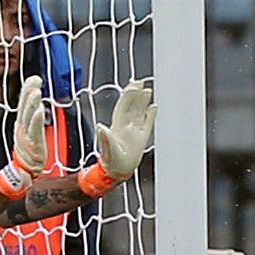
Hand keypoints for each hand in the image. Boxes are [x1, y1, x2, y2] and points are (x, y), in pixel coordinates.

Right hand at [12, 74, 49, 174]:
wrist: (25, 172)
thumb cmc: (29, 151)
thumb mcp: (30, 131)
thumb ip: (34, 116)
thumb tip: (38, 103)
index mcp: (21, 124)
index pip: (24, 104)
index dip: (28, 90)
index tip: (34, 78)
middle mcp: (21, 128)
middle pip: (24, 107)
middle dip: (28, 92)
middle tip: (34, 80)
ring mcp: (25, 136)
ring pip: (28, 117)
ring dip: (31, 103)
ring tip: (36, 92)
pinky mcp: (32, 145)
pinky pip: (34, 131)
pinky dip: (35, 120)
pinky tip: (39, 111)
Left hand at [79, 79, 157, 196]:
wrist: (117, 172)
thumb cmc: (111, 162)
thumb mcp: (108, 150)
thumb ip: (105, 138)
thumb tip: (101, 127)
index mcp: (117, 126)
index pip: (124, 106)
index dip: (128, 96)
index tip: (134, 86)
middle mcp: (125, 125)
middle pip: (131, 105)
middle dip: (135, 94)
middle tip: (141, 82)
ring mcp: (133, 130)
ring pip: (139, 111)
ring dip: (143, 101)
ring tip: (148, 90)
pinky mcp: (141, 137)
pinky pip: (147, 122)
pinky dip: (150, 114)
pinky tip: (154, 107)